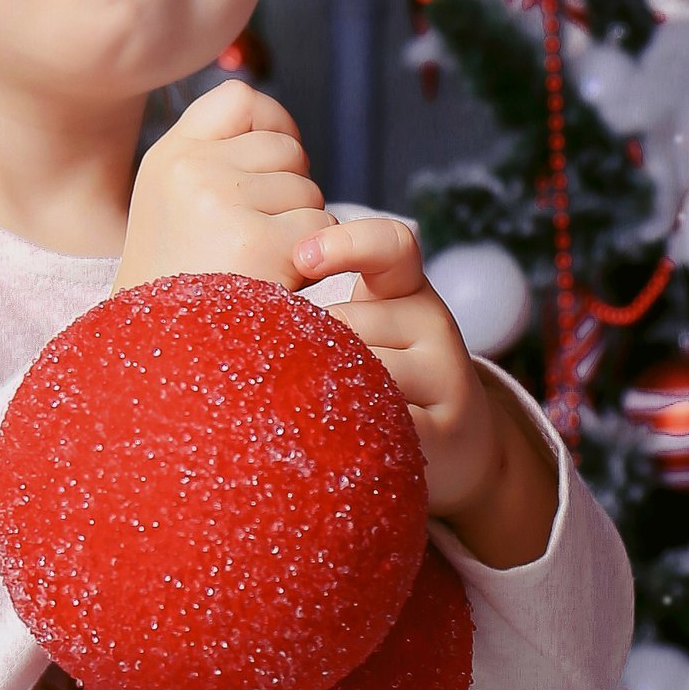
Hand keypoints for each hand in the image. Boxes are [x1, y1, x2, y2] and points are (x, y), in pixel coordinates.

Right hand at [115, 80, 335, 293]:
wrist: (162, 365)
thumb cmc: (181, 291)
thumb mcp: (175, 209)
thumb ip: (217, 162)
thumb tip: (282, 130)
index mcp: (167, 158)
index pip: (241, 99)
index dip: (272, 127)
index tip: (268, 172)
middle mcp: (188, 169)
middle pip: (285, 149)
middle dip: (287, 194)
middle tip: (251, 245)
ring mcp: (220, 202)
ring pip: (308, 192)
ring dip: (300, 233)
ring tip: (256, 270)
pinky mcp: (257, 242)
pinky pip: (321, 230)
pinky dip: (312, 263)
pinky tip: (273, 288)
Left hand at [290, 216, 501, 516]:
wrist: (452, 444)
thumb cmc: (372, 375)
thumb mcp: (354, 327)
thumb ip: (315, 310)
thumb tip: (236, 306)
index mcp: (405, 286)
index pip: (390, 245)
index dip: (348, 245)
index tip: (302, 258)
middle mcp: (433, 320)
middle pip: (349, 324)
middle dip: (311, 353)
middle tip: (302, 380)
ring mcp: (446, 374)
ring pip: (362, 374)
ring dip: (329, 398)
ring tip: (330, 416)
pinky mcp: (446, 429)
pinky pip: (382, 423)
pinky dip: (351, 434)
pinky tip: (341, 443)